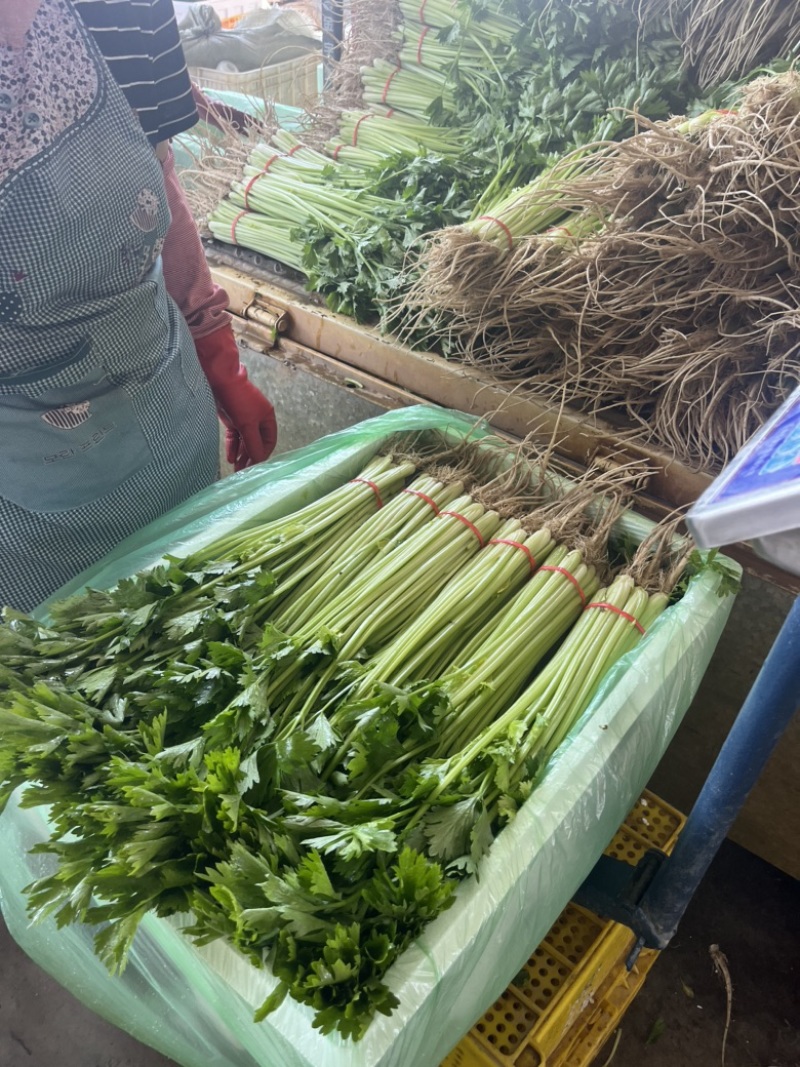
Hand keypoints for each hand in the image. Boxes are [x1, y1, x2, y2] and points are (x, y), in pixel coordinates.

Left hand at [193, 325, 276, 470]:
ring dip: (241, 454)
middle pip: (256, 442)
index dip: (263, 454)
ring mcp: (244, 419)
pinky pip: (235, 437)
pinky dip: (233, 447)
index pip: (269, 441)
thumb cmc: (238, 400)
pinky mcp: (232, 419)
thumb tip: (259, 461)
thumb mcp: (247, 425)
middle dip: (250, 457)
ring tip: (236, 469)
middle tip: (244, 472)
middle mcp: (257, 418)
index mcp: (267, 417)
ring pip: (245, 441)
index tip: (256, 467)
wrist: (219, 381)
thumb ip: (254, 444)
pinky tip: (230, 458)